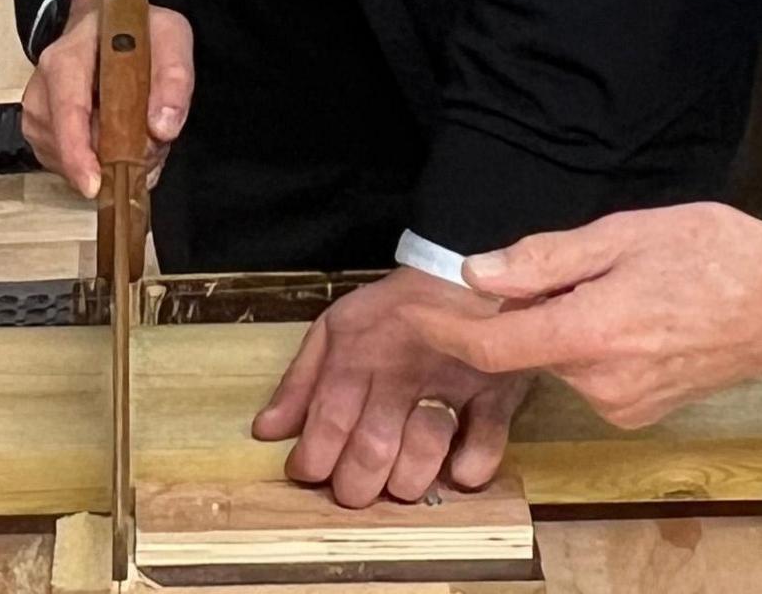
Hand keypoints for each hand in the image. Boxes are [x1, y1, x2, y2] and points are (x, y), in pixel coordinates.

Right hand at [21, 0, 194, 197]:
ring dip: (104, 164)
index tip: (95, 185)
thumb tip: (162, 128)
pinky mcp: (42, 131)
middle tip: (149, 150)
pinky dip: (94, 165)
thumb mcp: (169, 36)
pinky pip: (64, 164)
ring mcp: (38, 112)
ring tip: (137, 139)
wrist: (102, 21)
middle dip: (108, 162)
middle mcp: (43, 88)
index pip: (66, 110)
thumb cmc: (134, 29)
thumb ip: (174, 78)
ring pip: (64, 160)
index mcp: (67, 59)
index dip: (77, 152)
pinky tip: (117, 145)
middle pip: (65, 144)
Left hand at [251, 270, 532, 506]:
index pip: (325, 424)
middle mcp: (400, 374)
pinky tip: (455, 471)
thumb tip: (266, 431)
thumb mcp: (335, 328)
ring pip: (424, 450)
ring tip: (399, 484)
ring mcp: (451, 384)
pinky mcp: (495, 391)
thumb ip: (300, 381)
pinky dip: (470, 468)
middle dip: (356, 486)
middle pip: (372, 449)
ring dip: (407, 482)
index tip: (307, 474)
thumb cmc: (394, 308)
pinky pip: (487, 441)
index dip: (311, 462)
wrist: (464, 270)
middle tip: (354, 490)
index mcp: (356, 356)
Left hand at [412, 203, 761, 429]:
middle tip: (564, 263)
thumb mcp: (626, 234)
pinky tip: (634, 311)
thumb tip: (479, 272)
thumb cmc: (717, 254)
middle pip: (526, 347)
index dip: (446, 328)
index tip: (414, 312)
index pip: (492, 345)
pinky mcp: (640, 411)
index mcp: (593, 334)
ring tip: (619, 281)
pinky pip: (590, 374)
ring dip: (563, 323)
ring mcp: (623, 403)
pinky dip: (591, 343)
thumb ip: (547, 260)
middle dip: (523, 308)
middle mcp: (603, 382)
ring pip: (559, 358)